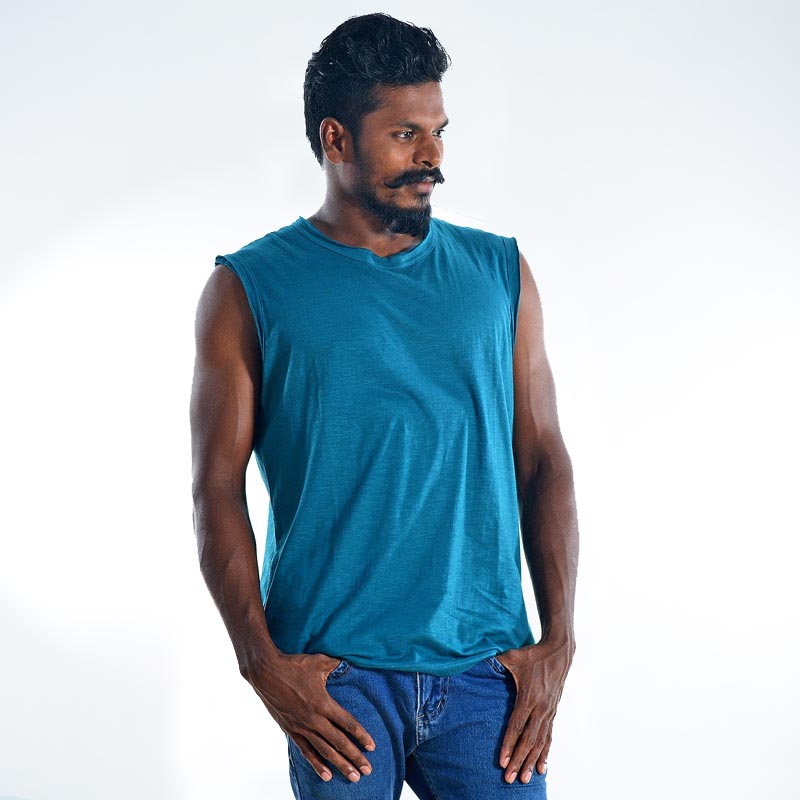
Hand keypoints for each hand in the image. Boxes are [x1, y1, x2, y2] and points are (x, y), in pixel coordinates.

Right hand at [241, 650, 375, 782]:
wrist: (266, 673)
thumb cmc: (294, 665)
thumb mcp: (319, 662)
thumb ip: (337, 664)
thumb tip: (351, 659)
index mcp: (324, 703)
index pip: (348, 723)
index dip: (361, 735)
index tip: (372, 746)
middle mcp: (314, 719)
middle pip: (339, 742)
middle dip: (355, 757)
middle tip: (368, 771)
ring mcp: (302, 727)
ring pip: (325, 750)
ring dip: (340, 764)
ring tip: (353, 777)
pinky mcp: (291, 730)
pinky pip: (306, 751)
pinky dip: (317, 764)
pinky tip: (326, 775)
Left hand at [494, 638, 574, 783]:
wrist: (558, 652)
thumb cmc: (532, 654)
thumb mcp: (513, 656)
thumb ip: (496, 662)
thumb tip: (475, 661)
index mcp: (528, 696)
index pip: (516, 725)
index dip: (509, 744)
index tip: (502, 760)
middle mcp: (540, 708)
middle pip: (528, 740)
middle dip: (518, 760)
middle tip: (509, 777)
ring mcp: (548, 712)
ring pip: (540, 742)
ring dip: (531, 762)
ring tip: (524, 779)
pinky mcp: (553, 713)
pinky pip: (549, 737)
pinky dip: (545, 754)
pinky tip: (542, 769)